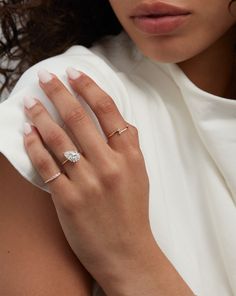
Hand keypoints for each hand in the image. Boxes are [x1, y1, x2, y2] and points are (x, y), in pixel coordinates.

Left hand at [23, 68, 151, 290]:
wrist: (127, 252)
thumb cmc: (133, 212)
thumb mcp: (140, 174)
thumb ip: (131, 144)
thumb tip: (120, 120)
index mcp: (129, 156)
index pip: (107, 111)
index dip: (89, 88)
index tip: (74, 74)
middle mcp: (109, 165)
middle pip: (79, 119)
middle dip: (59, 92)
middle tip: (46, 77)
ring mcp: (88, 182)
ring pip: (58, 139)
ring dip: (40, 116)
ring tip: (30, 101)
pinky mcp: (68, 200)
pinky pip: (46, 165)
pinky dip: (34, 146)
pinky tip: (26, 132)